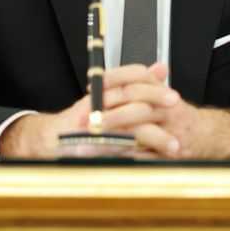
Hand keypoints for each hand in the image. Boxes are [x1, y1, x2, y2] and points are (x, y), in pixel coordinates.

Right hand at [0, 63, 229, 158]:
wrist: (52, 141)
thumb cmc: (84, 118)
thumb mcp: (108, 96)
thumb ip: (136, 83)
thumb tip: (161, 69)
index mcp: (101, 88)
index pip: (128, 75)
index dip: (150, 81)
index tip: (171, 92)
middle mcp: (97, 103)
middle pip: (130, 95)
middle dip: (156, 101)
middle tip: (177, 107)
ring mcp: (95, 125)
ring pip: (130, 126)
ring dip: (155, 136)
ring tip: (174, 146)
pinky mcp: (94, 148)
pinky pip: (121, 150)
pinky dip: (141, 156)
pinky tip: (157, 160)